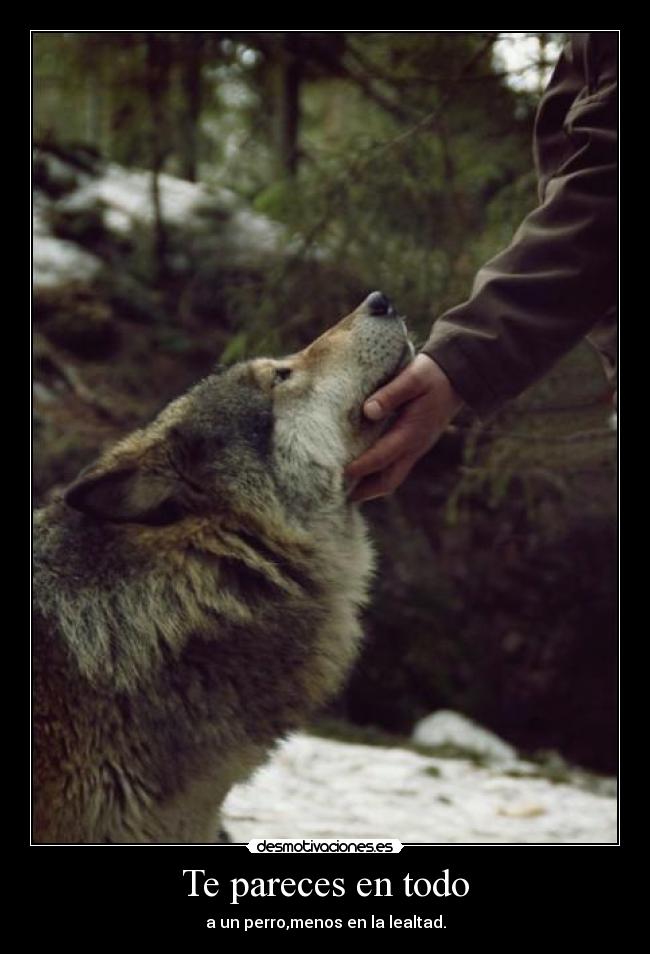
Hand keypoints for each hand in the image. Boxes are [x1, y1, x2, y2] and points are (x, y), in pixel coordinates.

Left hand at [346, 354, 462, 501]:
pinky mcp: (414, 444)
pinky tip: (361, 473)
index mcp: (412, 433)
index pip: (382, 457)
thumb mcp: (412, 378)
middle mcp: (414, 447)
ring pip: (392, 478)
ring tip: (345, 491)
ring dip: (370, 487)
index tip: (339, 473)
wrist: (457, 377)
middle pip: (389, 481)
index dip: (360, 467)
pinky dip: (377, 475)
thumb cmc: (432, 375)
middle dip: (364, 491)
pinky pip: (395, 468)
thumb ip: (391, 394)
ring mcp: (416, 448)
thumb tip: (368, 411)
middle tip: (338, 496)